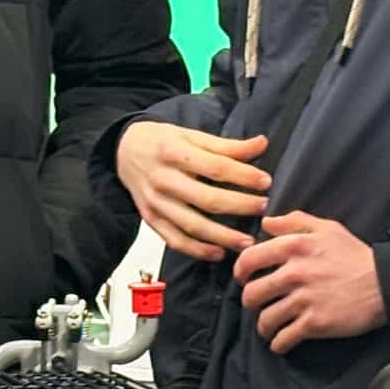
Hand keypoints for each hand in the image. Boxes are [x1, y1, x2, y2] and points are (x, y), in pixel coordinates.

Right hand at [115, 121, 269, 260]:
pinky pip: (175, 240)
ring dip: (223, 236)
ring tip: (248, 241)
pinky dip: (198, 250)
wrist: (124, 151)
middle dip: (239, 206)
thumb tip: (262, 144)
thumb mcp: (191, 135)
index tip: (265, 181)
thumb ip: (226, 145)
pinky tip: (219, 253)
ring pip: (192, 225)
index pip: (215, 167)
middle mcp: (163, 179)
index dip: (243, 176)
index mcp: (174, 152)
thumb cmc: (163, 142)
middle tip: (263, 208)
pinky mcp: (151, 219)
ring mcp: (155, 203)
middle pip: (207, 199)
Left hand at [234, 211, 384, 351]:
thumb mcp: (326, 228)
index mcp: (293, 247)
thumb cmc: (354, 254)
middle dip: (249, 302)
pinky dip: (278, 344)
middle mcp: (293, 273)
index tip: (243, 279)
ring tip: (269, 327)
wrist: (384, 283)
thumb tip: (265, 222)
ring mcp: (303, 300)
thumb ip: (293, 221)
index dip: (240, 272)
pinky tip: (281, 342)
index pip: (248, 260)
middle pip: (251, 294)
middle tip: (256, 305)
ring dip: (264, 326)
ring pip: (265, 319)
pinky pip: (283, 339)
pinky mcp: (314, 324)